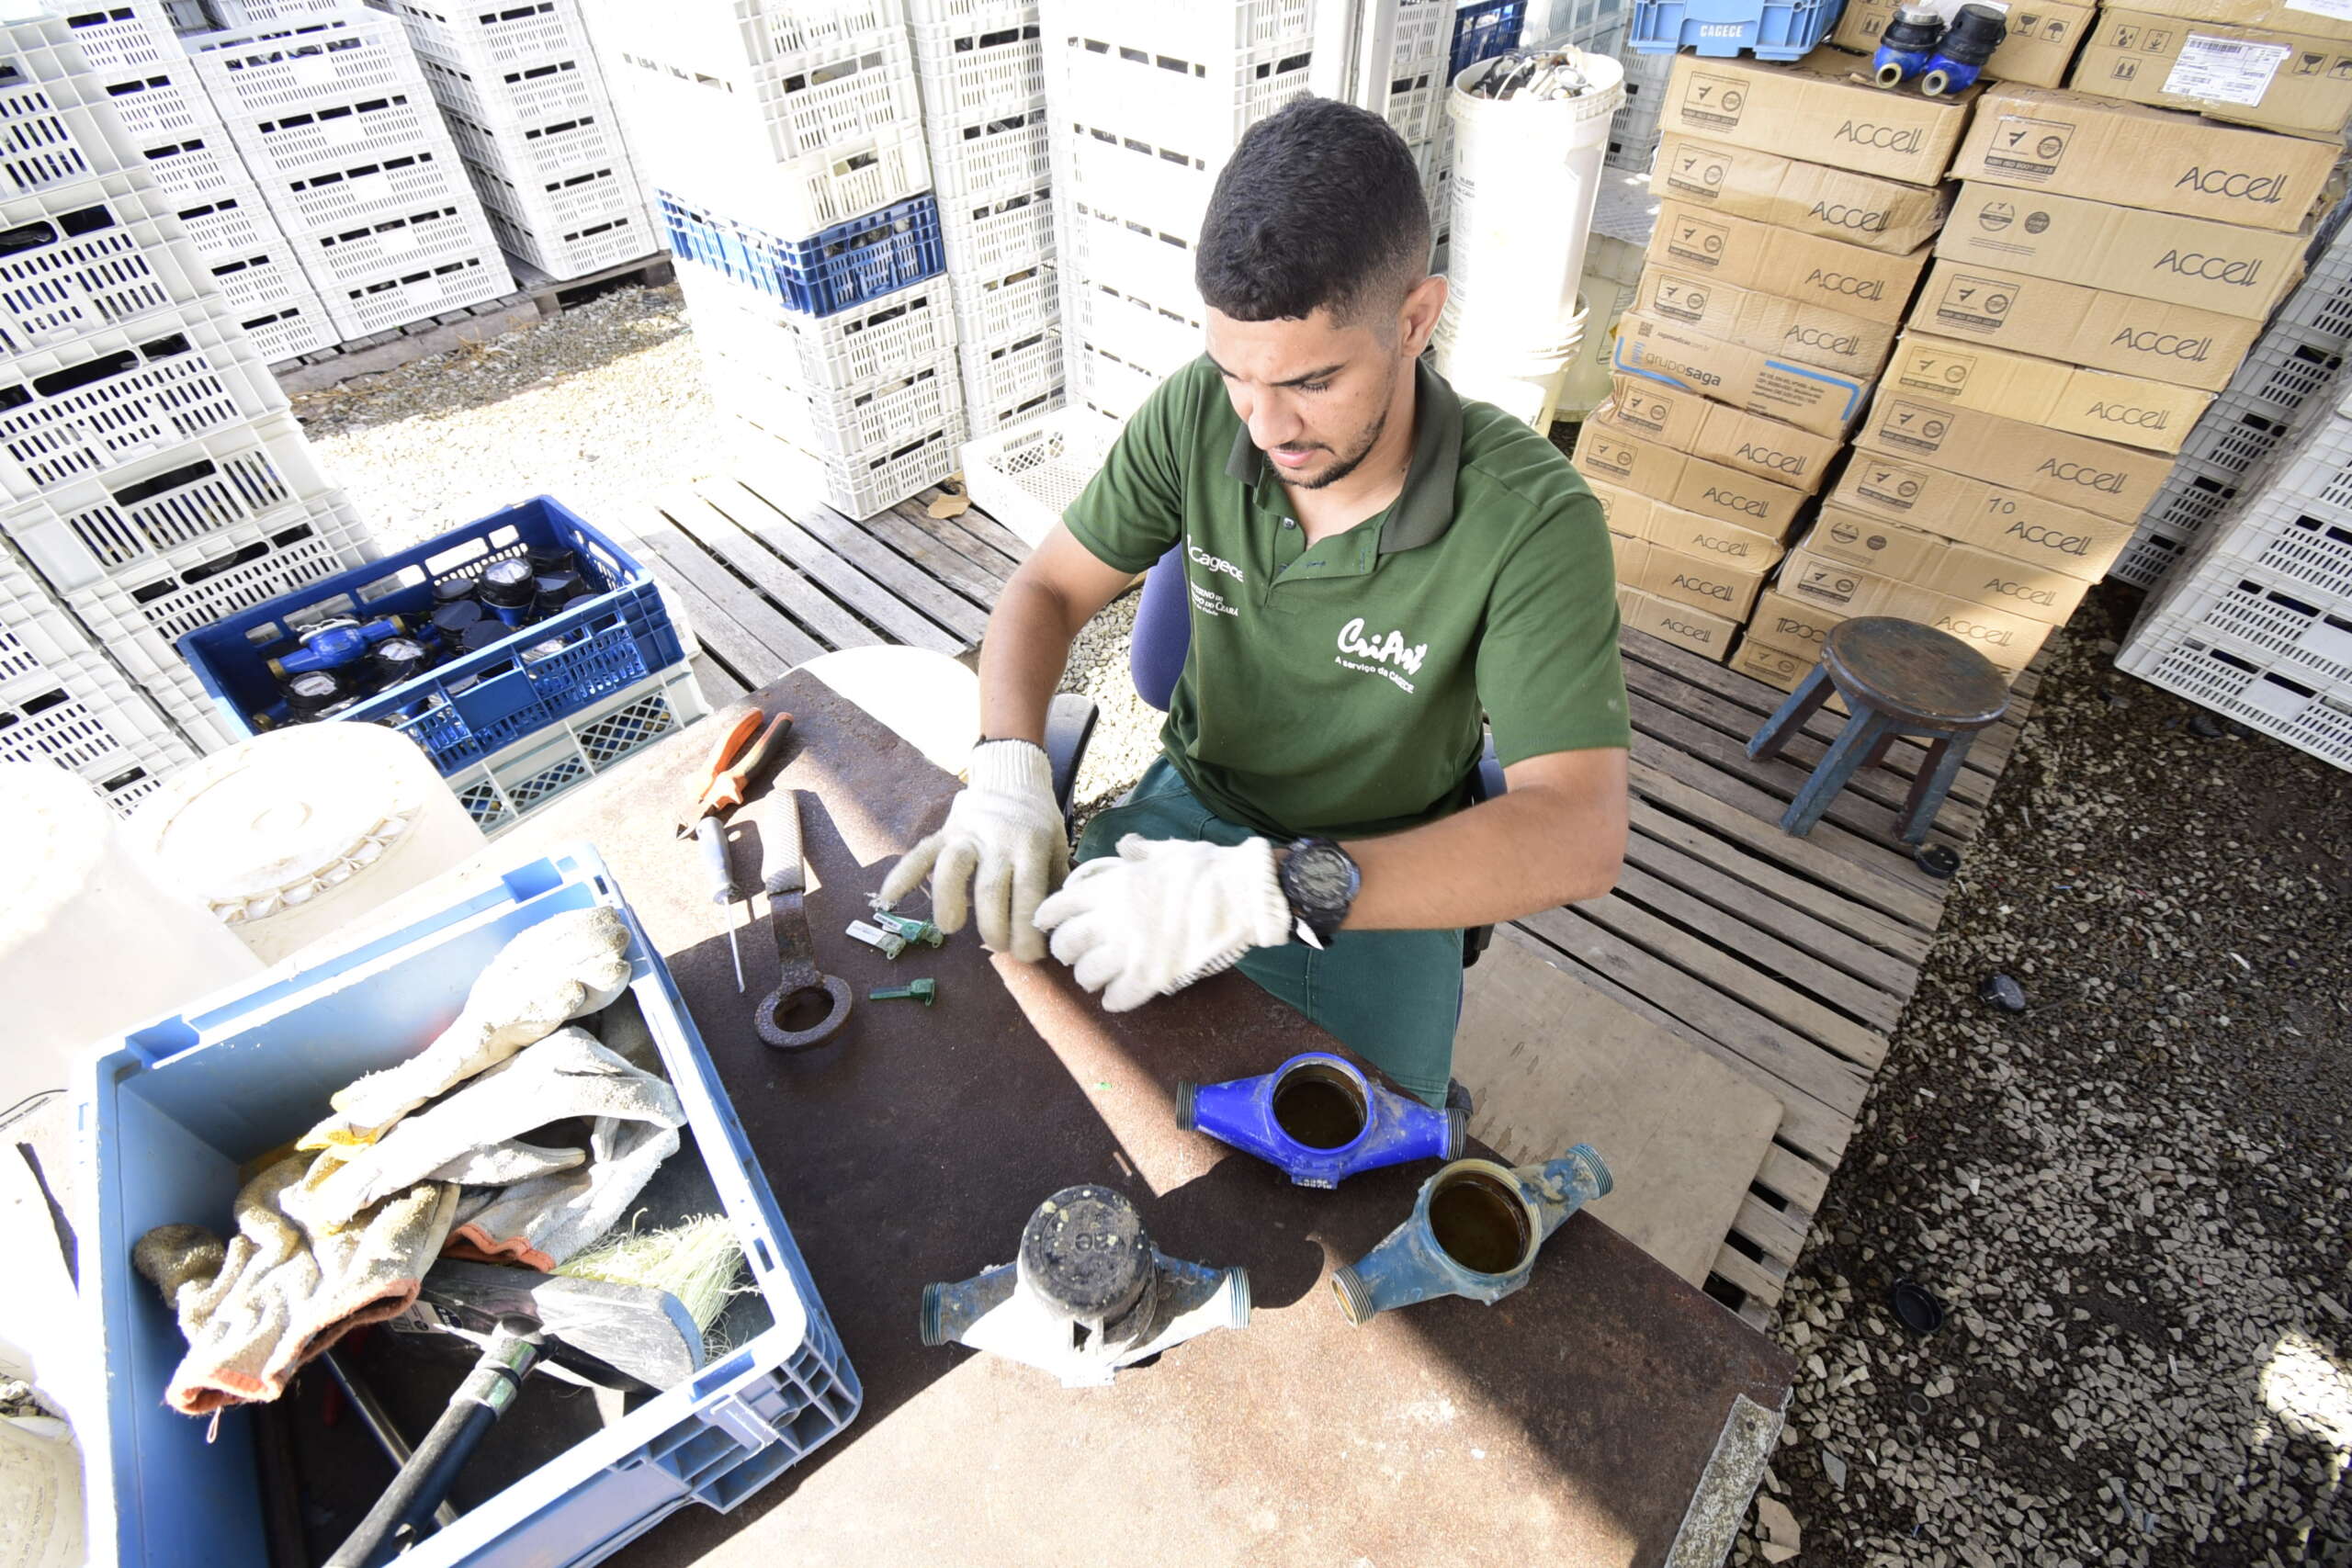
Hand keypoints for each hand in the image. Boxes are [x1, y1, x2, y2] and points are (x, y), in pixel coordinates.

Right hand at [878, 740, 1068, 960]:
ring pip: (951, 868)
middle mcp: (997, 839)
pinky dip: (902, 875)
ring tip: (951, 928)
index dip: (1027, 932)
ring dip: (949, 903)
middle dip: (994, 928)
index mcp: (1031, 844)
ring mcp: (966, 834)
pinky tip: (889, 899)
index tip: (1029, 955)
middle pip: (989, 890)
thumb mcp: (1059, 847)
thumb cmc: (1039, 822)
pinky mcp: (943, 832)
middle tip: (1000, 947)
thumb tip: (1055, 930)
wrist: (1013, 776)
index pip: (1028, 895)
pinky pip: (919, 854)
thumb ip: (1056, 884)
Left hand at [1032, 834, 1292, 1011]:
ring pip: (1086, 976)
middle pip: (1066, 946)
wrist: (1245, 894)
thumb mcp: (1167, 850)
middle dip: (1067, 952)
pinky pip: (1116, 998)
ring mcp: (1131, 951)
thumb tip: (1125, 846)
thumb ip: (1139, 852)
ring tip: (1099, 977)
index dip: (1047, 919)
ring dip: (1089, 978)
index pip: (1056, 908)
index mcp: (1111, 886)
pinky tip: (1119, 995)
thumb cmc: (1208, 868)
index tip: (1048, 925)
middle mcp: (1112, 919)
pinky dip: (1114, 999)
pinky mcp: (1152, 978)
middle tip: (1076, 955)